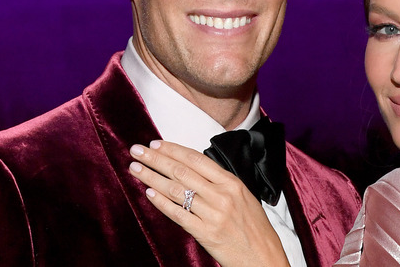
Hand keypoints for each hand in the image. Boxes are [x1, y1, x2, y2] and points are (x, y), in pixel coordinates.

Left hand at [129, 141, 289, 266]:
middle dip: (156, 159)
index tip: (155, 144)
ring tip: (135, 169)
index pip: (196, 159)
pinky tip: (148, 193)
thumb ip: (219, 182)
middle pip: (182, 171)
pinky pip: (178, 214)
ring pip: (176, 190)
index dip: (173, 150)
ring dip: (151, 177)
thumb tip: (191, 169)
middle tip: (137, 150)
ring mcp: (213, 214)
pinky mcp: (206, 233)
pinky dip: (161, 202)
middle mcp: (222, 195)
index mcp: (232, 182)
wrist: (263, 256)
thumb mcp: (242, 196)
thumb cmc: (253, 227)